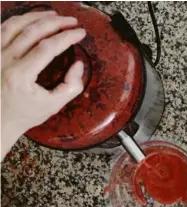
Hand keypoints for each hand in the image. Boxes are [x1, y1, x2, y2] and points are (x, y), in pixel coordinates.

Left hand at [1, 11, 85, 159]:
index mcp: (20, 75)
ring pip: (14, 24)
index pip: (47, 47)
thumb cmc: (25, 113)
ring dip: (36, 16)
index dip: (66, 37)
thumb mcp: (53, 105)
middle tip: (72, 21)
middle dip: (55, 22)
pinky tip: (32, 19)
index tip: (80, 33)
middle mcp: (3, 61)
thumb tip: (78, 64)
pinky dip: (19, 20)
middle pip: (32, 31)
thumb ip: (71, 86)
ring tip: (54, 15)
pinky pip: (3, 28)